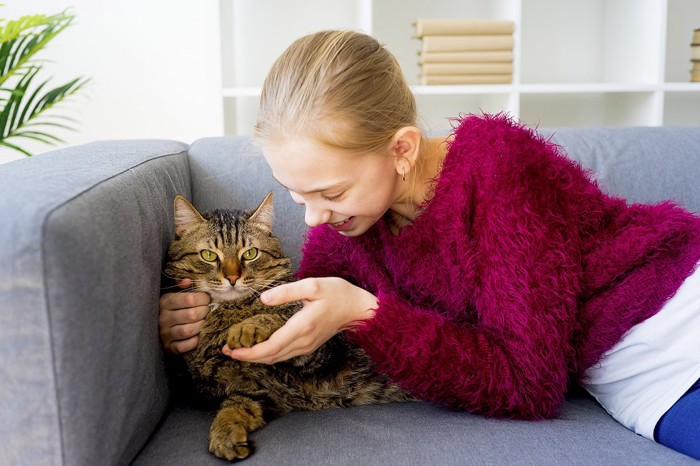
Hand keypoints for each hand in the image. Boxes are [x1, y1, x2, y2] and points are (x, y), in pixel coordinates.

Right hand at [159, 278, 210, 353]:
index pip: (190, 299)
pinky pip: (184, 346)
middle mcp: (163, 318)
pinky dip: (194, 341)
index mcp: (165, 301)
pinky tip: (199, 335)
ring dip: (202, 326)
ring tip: (206, 321)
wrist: (160, 328)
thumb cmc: (175, 308)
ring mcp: (165, 334)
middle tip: (209, 310)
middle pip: (192, 315)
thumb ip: (183, 285)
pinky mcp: (168, 347)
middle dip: (205, 312)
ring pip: (188, 331)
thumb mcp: (176, 293)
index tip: (208, 299)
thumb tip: (187, 281)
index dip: (203, 299)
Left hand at [222, 277, 376, 363]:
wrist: (359, 309)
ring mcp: (306, 346)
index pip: (270, 347)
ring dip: (256, 356)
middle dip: (247, 356)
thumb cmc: (337, 294)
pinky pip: (284, 354)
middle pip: (270, 357)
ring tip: (238, 349)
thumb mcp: (312, 285)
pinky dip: (268, 353)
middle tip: (226, 350)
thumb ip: (286, 292)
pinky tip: (259, 346)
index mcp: (301, 327)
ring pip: (277, 358)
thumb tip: (263, 299)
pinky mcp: (308, 344)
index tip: (231, 349)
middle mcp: (303, 342)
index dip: (249, 352)